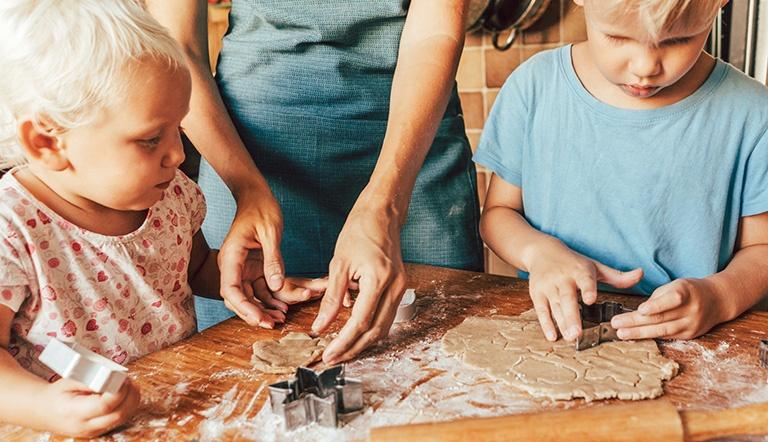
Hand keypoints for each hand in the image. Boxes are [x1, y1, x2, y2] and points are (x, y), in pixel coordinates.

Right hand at [44, 378, 139, 437]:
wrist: (44, 412)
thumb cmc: (57, 394)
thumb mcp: (69, 382)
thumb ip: (91, 380)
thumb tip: (112, 377)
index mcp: (74, 412)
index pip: (104, 405)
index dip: (118, 391)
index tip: (123, 378)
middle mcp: (85, 426)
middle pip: (118, 415)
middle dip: (129, 396)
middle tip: (128, 380)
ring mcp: (93, 432)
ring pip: (123, 419)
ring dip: (131, 401)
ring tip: (128, 385)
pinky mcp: (99, 431)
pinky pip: (120, 420)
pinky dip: (127, 407)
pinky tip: (125, 395)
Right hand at [218, 193, 285, 328]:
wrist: (255, 195)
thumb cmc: (261, 208)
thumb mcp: (270, 232)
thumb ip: (273, 259)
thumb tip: (276, 285)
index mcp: (232, 257)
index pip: (231, 290)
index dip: (244, 308)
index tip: (260, 319)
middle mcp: (234, 266)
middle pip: (239, 298)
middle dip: (255, 313)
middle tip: (273, 324)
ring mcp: (243, 268)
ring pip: (251, 296)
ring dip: (265, 308)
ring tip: (282, 318)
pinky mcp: (253, 267)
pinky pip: (261, 287)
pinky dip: (272, 297)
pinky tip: (285, 306)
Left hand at [311, 206, 406, 364]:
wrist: (382, 215)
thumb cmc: (359, 233)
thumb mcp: (339, 265)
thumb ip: (331, 298)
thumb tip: (320, 326)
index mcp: (379, 280)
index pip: (361, 322)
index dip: (344, 341)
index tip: (328, 353)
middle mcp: (395, 287)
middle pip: (375, 331)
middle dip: (353, 348)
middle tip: (332, 358)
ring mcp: (401, 288)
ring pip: (384, 327)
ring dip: (363, 341)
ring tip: (341, 350)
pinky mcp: (400, 288)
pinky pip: (387, 316)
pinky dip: (371, 328)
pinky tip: (354, 333)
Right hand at [525, 240, 642, 341]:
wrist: (541, 252)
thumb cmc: (572, 262)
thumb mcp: (594, 266)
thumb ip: (617, 276)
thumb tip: (640, 275)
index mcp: (579, 270)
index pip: (584, 279)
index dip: (587, 289)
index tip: (590, 300)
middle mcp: (562, 278)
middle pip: (567, 298)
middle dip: (571, 316)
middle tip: (577, 333)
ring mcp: (548, 286)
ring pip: (555, 306)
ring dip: (561, 323)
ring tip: (570, 338)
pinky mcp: (536, 293)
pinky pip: (541, 310)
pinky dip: (545, 323)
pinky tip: (552, 336)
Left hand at [611, 278, 726, 339]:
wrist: (717, 300)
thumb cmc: (690, 290)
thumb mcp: (676, 285)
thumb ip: (658, 297)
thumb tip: (639, 312)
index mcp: (687, 292)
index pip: (672, 299)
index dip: (656, 305)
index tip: (640, 310)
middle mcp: (692, 309)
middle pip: (662, 318)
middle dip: (636, 322)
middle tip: (616, 324)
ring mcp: (692, 324)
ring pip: (663, 330)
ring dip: (639, 333)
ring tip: (621, 333)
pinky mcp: (690, 335)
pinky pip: (667, 336)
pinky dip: (650, 336)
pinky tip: (635, 336)